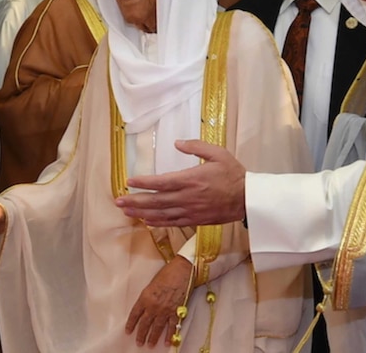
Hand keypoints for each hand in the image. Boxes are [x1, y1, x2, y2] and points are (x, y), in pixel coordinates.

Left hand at [115, 139, 245, 226]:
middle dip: (135, 201)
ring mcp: (190, 211)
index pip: (161, 182)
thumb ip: (196, 147)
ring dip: (141, 213)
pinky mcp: (195, 220)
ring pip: (160, 214)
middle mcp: (187, 197)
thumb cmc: (233, 174)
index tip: (129, 181)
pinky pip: (172, 223)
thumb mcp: (217, 153)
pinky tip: (146, 221)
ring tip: (126, 211)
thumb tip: (177, 142)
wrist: (248, 199)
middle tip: (118, 200)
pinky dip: (158, 223)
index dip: (143, 182)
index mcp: (191, 179)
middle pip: (156, 201)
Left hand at [125, 256, 192, 346]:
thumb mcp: (151, 284)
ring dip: (153, 338)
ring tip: (150, 345)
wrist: (182, 271)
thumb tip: (146, 306)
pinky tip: (166, 342)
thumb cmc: (167, 273)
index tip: (128, 331)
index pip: (135, 314)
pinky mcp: (176, 312)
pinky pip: (171, 327)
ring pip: (157, 328)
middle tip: (139, 343)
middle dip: (141, 334)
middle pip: (145, 324)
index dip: (131, 324)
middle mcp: (153, 306)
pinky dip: (169, 336)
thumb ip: (147, 296)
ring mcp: (165, 311)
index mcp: (145, 297)